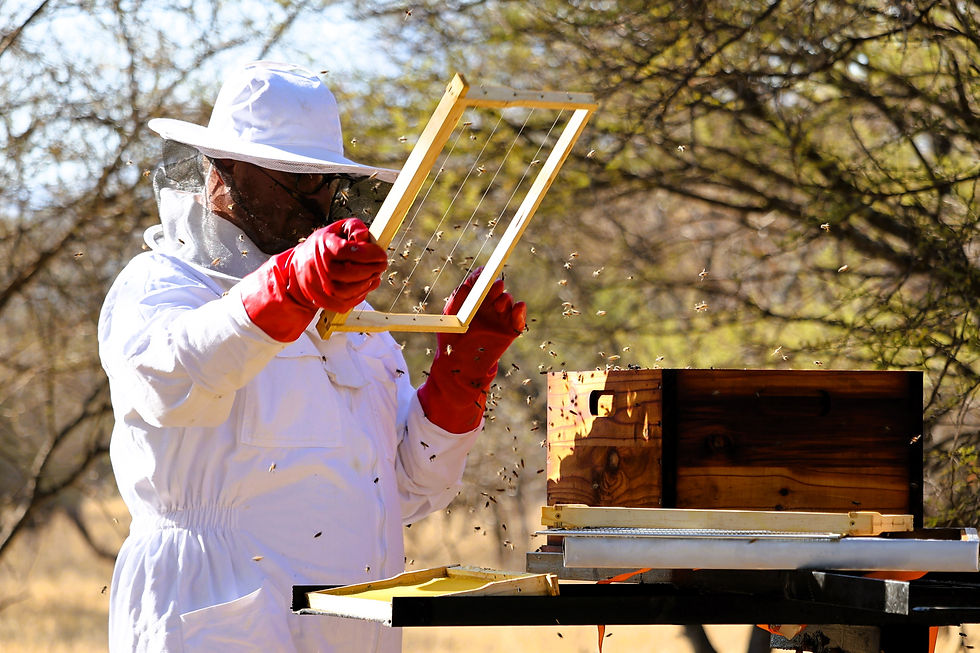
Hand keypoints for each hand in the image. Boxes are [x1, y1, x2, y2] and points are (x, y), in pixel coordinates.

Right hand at [238, 218, 386, 340]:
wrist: (298, 271)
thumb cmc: (323, 248)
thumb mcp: (336, 229)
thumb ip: (354, 227)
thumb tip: (364, 237)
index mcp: (323, 247)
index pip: (349, 251)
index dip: (370, 253)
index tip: (381, 254)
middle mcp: (319, 269)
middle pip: (351, 272)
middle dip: (373, 268)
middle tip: (382, 264)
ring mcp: (321, 287)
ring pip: (350, 290)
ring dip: (368, 283)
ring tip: (375, 274)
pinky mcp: (325, 301)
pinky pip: (348, 301)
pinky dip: (362, 293)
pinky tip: (366, 284)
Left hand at [417, 268, 525, 432]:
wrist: (460, 365)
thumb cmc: (450, 340)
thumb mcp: (450, 314)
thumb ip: (459, 295)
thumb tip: (471, 278)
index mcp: (473, 300)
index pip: (481, 282)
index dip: (484, 275)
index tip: (484, 271)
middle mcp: (487, 306)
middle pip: (496, 288)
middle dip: (496, 285)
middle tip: (494, 286)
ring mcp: (499, 317)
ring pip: (507, 299)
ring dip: (504, 299)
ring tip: (497, 306)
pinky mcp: (510, 329)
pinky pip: (519, 316)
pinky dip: (520, 311)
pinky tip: (517, 307)